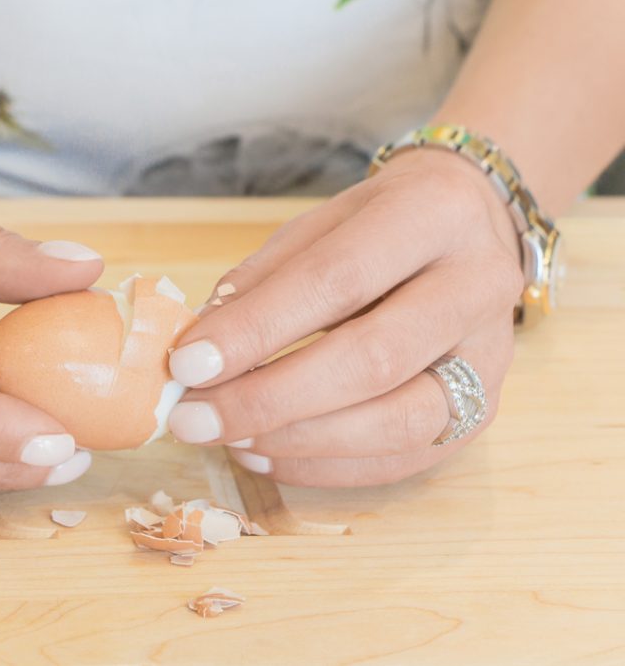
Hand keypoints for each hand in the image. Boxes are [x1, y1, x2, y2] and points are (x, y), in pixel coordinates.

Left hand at [167, 149, 522, 486]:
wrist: (469, 230)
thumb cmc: (378, 227)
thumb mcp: (317, 225)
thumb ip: (262, 282)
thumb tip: (201, 349)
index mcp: (433, 214)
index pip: (337, 280)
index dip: (257, 329)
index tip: (188, 364)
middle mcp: (478, 286)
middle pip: (373, 359)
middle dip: (269, 398)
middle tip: (195, 419)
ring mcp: (492, 357)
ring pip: (397, 422)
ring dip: (298, 441)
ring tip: (229, 440)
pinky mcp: (484, 412)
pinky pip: (403, 458)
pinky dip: (325, 466)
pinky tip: (266, 455)